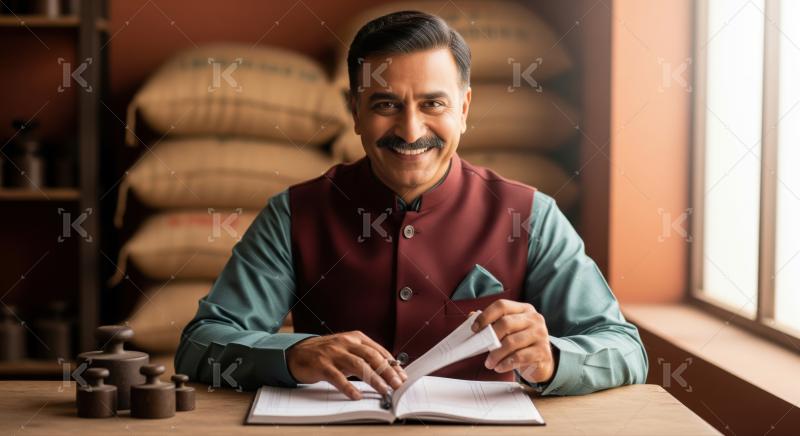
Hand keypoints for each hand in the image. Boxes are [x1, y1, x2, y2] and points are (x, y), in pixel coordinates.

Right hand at [286, 331, 407, 399]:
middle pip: (372, 356)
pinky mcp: (322, 365)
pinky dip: (348, 387)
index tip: (402, 377)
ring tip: (383, 390)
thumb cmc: (327, 353)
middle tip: (397, 384)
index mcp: (355, 338)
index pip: (379, 350)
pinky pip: (338, 377)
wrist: (298, 353)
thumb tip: (388, 371)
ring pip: (358, 365)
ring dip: (373, 379)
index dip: (392, 364)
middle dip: (387, 371)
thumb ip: (365, 357)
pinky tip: (356, 395)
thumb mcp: (348, 350)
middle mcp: (346, 342)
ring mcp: (334, 353)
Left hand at [470, 299, 555, 383]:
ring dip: (496, 354)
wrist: (542, 361)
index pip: (502, 306)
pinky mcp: (542, 351)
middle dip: (489, 337)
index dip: (485, 316)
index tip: (474, 328)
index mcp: (524, 309)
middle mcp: (534, 319)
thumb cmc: (521, 343)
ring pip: (511, 342)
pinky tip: (499, 367)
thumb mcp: (510, 330)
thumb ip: (493, 322)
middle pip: (506, 323)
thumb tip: (471, 316)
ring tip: (489, 363)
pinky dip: (505, 363)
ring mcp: (540, 334)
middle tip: (480, 348)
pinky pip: (519, 357)